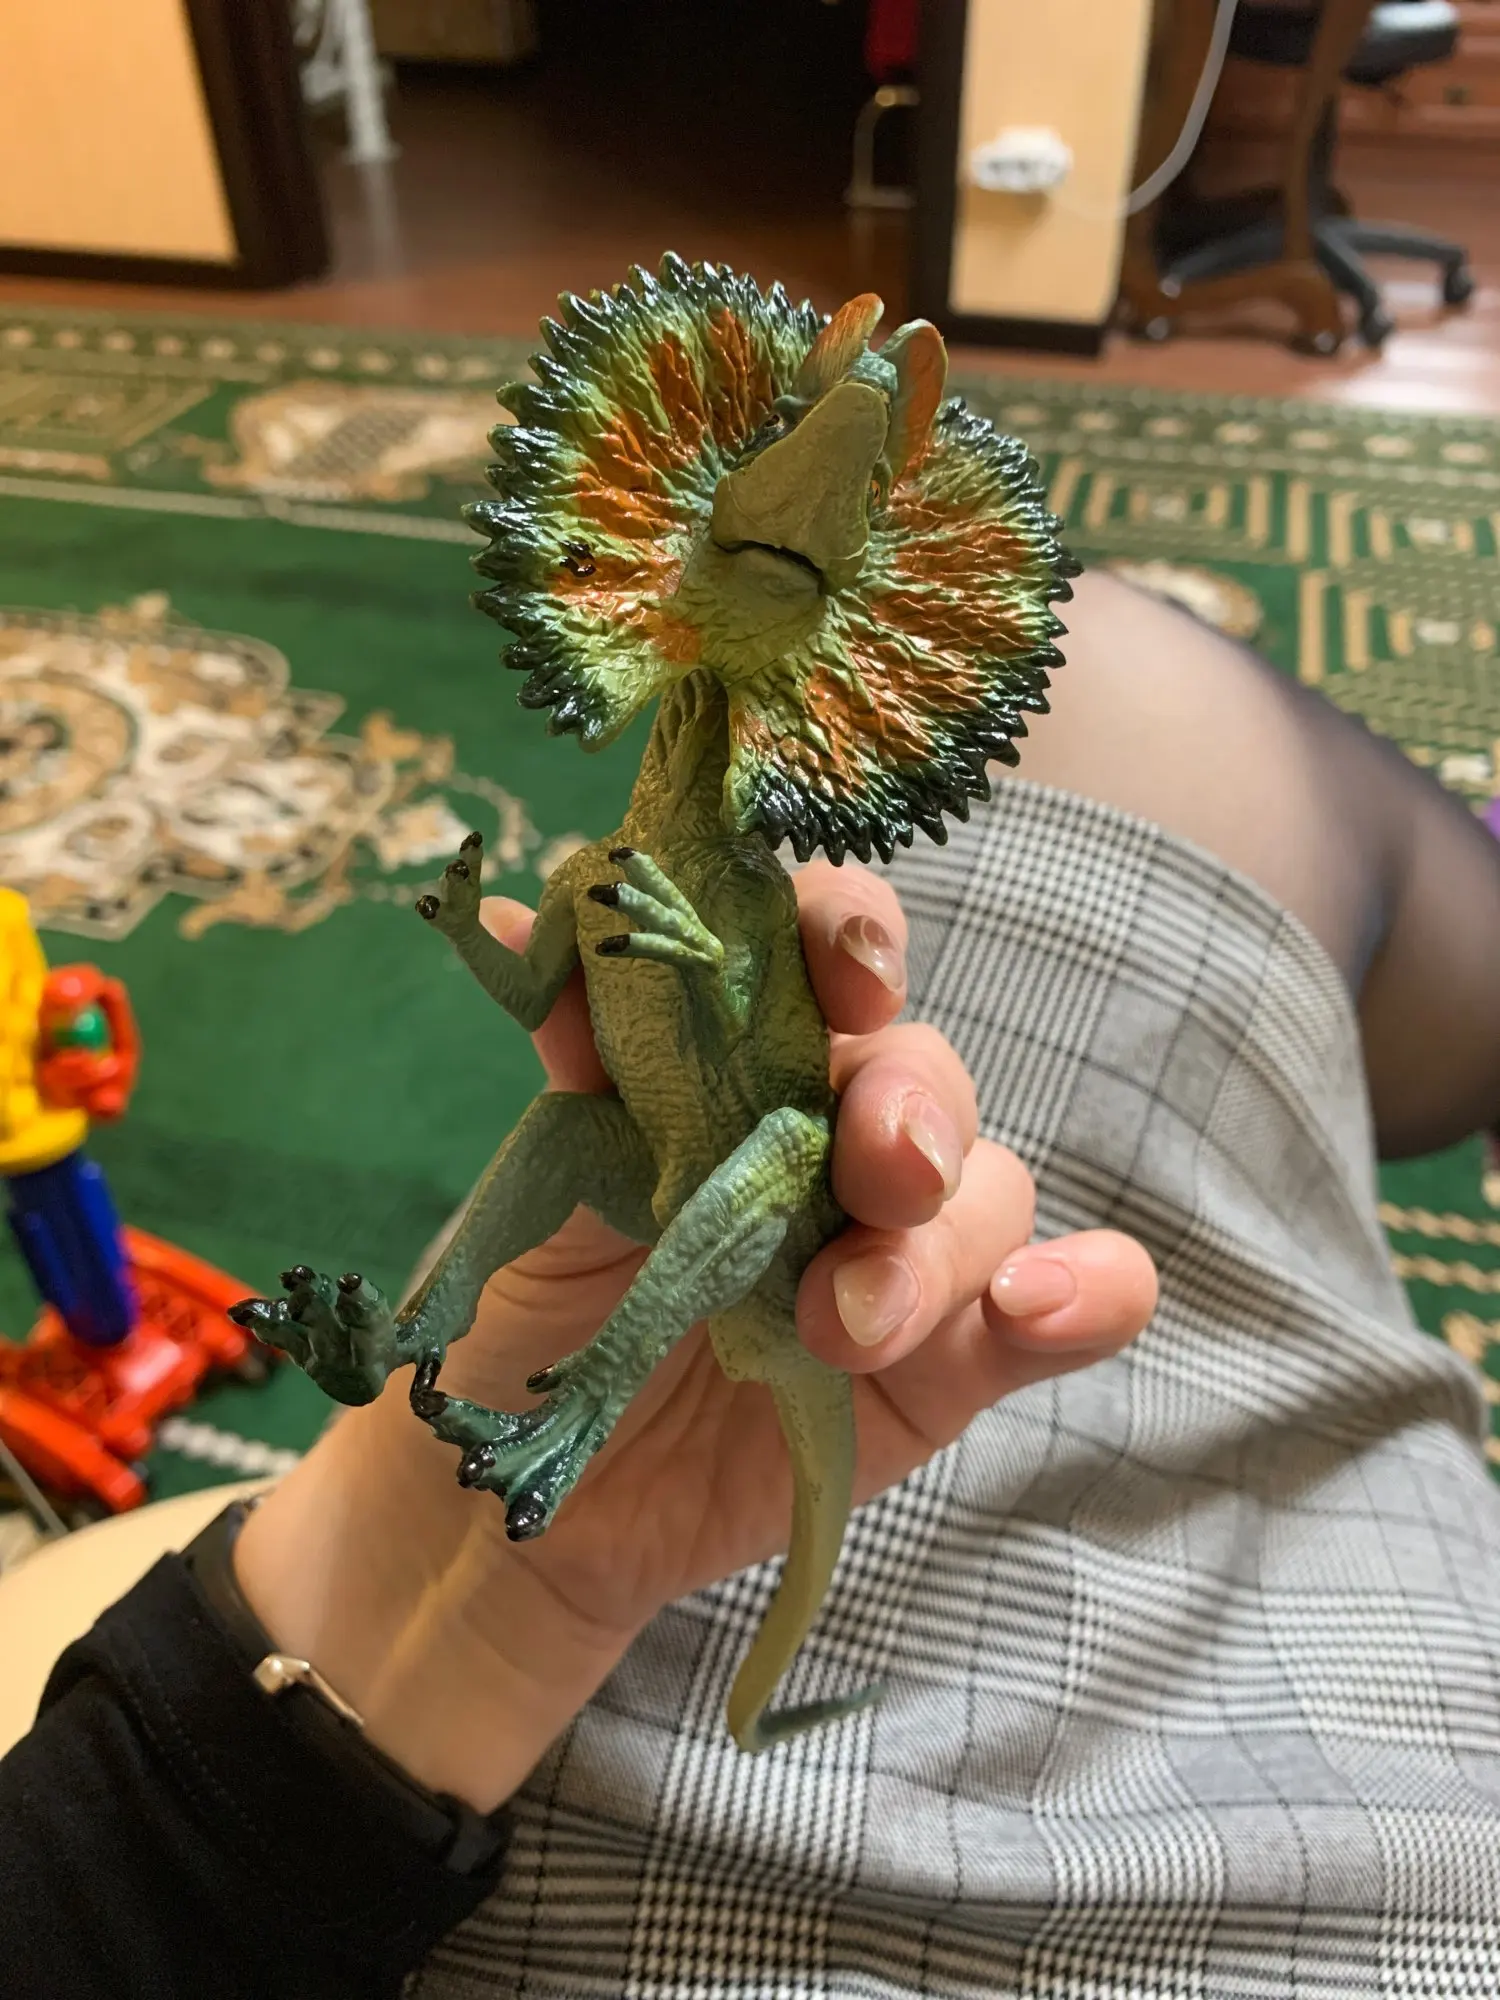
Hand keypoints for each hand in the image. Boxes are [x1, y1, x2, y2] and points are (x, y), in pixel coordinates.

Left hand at [236, 865, 1155, 1809]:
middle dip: (913, 1108)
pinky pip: (1055, 1311)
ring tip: (851, 1329)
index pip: (827, 958)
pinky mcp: (947, 1365)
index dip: (855, 938)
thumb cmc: (546, 1311)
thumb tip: (532, 915)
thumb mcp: (544, 1182)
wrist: (545, 1500)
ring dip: (941, 1248)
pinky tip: (1048, 1307)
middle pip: (924, 1077)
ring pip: (987, 1196)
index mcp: (748, 1065)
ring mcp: (902, 1250)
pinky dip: (1088, 1296)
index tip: (850, 978)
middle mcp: (840, 1138)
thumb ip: (578, 1063)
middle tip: (878, 1173)